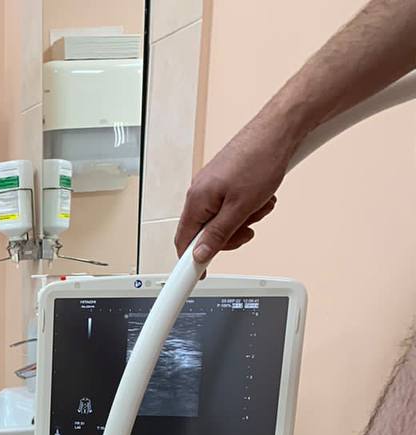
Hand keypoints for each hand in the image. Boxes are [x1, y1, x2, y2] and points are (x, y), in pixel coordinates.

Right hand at [175, 115, 292, 263]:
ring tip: (259, 205)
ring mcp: (212, 186)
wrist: (279, 130)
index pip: (183, 242)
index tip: (197, 276)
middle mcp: (199, 193)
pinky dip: (246, 207)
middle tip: (247, 230)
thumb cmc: (259, 159)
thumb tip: (200, 256)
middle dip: (229, 236)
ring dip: (243, 220)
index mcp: (196, 200)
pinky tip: (260, 197)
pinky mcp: (225, 181)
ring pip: (222, 220)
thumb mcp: (240, 208)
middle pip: (205, 233)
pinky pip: (230, 206)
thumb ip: (218, 236)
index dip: (191, 262)